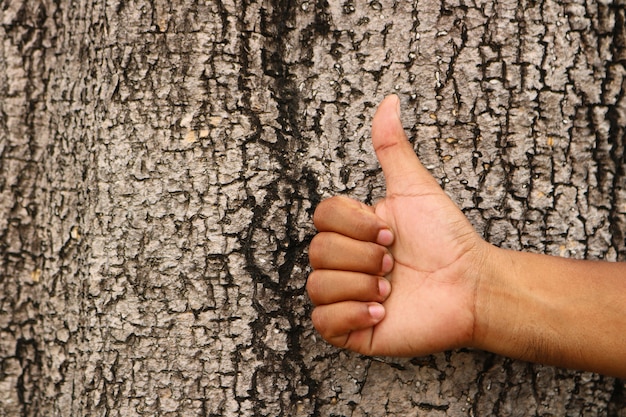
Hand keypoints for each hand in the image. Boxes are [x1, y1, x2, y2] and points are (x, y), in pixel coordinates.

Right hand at [307, 95, 490, 355]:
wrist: (471, 286)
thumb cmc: (447, 238)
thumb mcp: (416, 188)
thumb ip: (393, 147)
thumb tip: (390, 100)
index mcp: (352, 230)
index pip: (323, 218)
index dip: (356, 226)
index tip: (392, 234)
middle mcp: (344, 261)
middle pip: (317, 252)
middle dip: (363, 257)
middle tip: (394, 263)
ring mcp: (345, 296)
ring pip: (317, 286)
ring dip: (361, 285)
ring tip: (392, 289)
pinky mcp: (352, 330)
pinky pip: (323, 322)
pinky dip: (352, 314)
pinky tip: (383, 311)